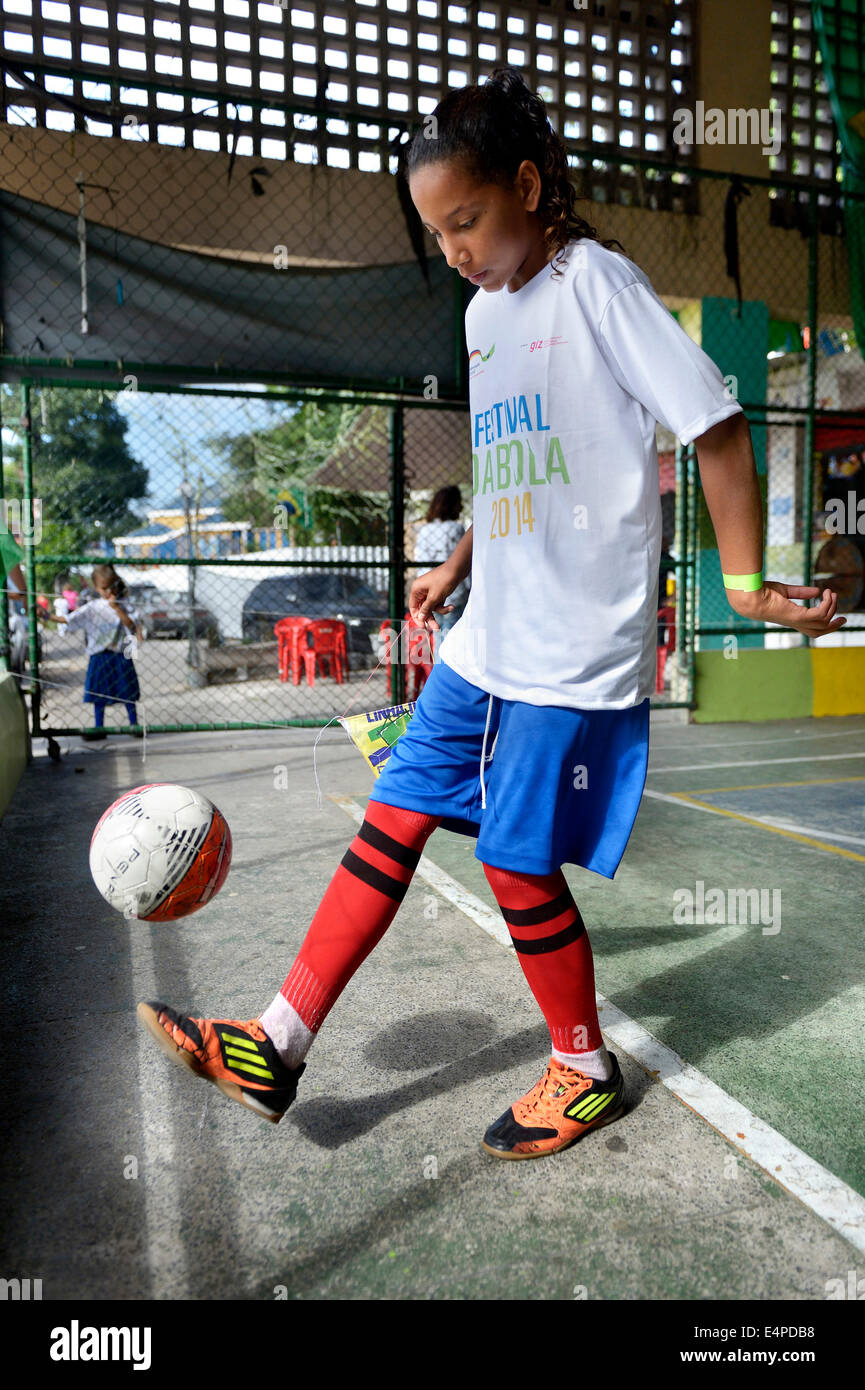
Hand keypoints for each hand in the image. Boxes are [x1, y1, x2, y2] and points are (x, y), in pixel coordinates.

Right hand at [408, 564, 456, 630]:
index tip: (423, 626)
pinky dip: (444, 605)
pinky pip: (438, 603)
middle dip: (430, 617)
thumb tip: (420, 618)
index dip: (417, 617)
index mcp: (416, 589)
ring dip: (440, 610)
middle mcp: (421, 590)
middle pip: (423, 609)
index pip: (413, 607)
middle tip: (436, 628)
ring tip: (450, 609)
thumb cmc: (445, 579)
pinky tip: (452, 606)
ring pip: (432, 607)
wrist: (458, 568)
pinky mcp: (438, 591)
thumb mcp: (434, 597)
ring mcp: (430, 591)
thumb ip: (426, 608)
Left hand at [726, 581, 846, 638]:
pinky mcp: (798, 616)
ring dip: (831, 607)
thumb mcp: (785, 591)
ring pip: (823, 622)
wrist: (752, 596)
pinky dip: (827, 604)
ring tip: (831, 593)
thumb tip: (817, 591)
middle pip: (820, 631)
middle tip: (844, 618)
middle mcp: (795, 623)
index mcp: (792, 619)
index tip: (836, 617)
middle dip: (833, 626)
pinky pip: (821, 613)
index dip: (825, 624)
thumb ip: (801, 592)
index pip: (811, 628)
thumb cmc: (762, 593)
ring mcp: (797, 621)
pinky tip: (825, 593)